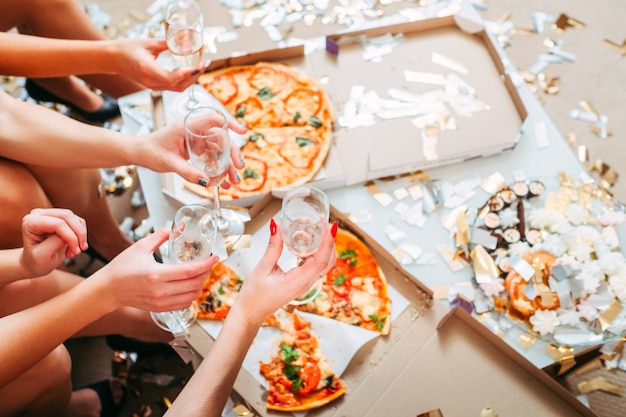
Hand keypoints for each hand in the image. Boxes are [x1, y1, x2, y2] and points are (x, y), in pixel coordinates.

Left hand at [20, 208, 87, 276]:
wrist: (35, 262)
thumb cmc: (35, 261)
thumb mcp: (42, 256)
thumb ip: (54, 243)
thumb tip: (70, 235)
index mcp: (30, 222)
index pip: (56, 223)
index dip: (70, 236)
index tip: (76, 251)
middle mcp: (40, 214)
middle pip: (67, 216)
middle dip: (78, 234)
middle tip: (80, 250)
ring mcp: (51, 214)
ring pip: (75, 219)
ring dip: (80, 235)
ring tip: (75, 251)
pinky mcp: (62, 218)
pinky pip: (78, 222)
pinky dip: (81, 235)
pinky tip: (74, 246)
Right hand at [94, 228, 218, 311]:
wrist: (108, 290)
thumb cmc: (121, 268)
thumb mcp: (140, 247)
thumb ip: (160, 236)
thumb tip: (176, 228)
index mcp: (156, 274)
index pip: (190, 271)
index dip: (206, 264)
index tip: (215, 257)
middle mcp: (160, 291)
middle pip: (194, 284)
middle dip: (206, 273)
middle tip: (208, 263)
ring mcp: (160, 302)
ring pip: (191, 296)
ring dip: (200, 285)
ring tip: (201, 274)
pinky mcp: (159, 309)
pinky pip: (183, 304)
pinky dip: (191, 295)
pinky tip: (191, 286)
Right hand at [116, 38, 205, 91]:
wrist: (114, 59)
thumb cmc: (128, 49)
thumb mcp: (149, 43)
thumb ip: (168, 44)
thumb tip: (187, 43)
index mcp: (147, 70)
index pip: (170, 78)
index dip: (186, 74)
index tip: (197, 67)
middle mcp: (151, 82)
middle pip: (179, 85)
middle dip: (194, 75)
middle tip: (205, 63)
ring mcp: (153, 86)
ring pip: (178, 88)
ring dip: (191, 79)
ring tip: (200, 66)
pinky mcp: (156, 86)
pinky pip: (174, 87)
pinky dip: (185, 80)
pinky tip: (191, 71)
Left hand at [140, 115, 245, 187]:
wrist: (140, 153)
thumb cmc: (150, 151)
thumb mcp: (169, 163)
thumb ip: (187, 172)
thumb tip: (205, 181)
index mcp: (188, 125)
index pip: (214, 119)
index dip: (230, 124)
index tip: (242, 131)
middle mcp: (195, 130)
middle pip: (221, 138)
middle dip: (232, 154)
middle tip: (239, 168)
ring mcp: (197, 140)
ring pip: (219, 150)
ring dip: (228, 165)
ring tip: (234, 180)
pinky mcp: (196, 149)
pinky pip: (212, 157)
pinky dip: (219, 168)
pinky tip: (223, 181)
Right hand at [233, 220, 336, 322]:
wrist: (251, 312)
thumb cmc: (254, 295)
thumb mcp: (262, 268)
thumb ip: (273, 247)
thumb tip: (278, 226)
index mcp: (297, 282)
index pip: (320, 261)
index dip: (328, 243)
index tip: (331, 228)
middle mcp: (305, 284)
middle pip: (327, 262)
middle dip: (329, 242)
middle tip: (325, 224)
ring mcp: (305, 284)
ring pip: (323, 264)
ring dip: (324, 247)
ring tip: (319, 230)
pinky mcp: (302, 282)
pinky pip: (315, 266)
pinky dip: (317, 253)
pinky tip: (310, 242)